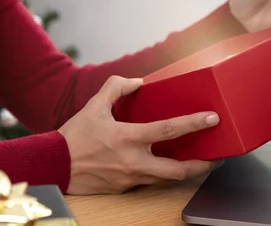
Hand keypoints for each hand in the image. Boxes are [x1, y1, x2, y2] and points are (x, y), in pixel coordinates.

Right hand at [58, 76, 220, 194]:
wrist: (53, 166)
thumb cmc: (74, 137)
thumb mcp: (94, 106)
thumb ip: (116, 88)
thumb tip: (137, 82)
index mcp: (128, 138)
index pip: (168, 130)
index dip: (193, 123)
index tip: (212, 118)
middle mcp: (133, 162)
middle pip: (178, 170)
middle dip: (202, 165)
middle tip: (217, 158)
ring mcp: (131, 179)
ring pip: (166, 180)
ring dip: (185, 172)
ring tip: (199, 163)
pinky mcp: (125, 189)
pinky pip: (150, 182)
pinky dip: (162, 174)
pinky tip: (167, 166)